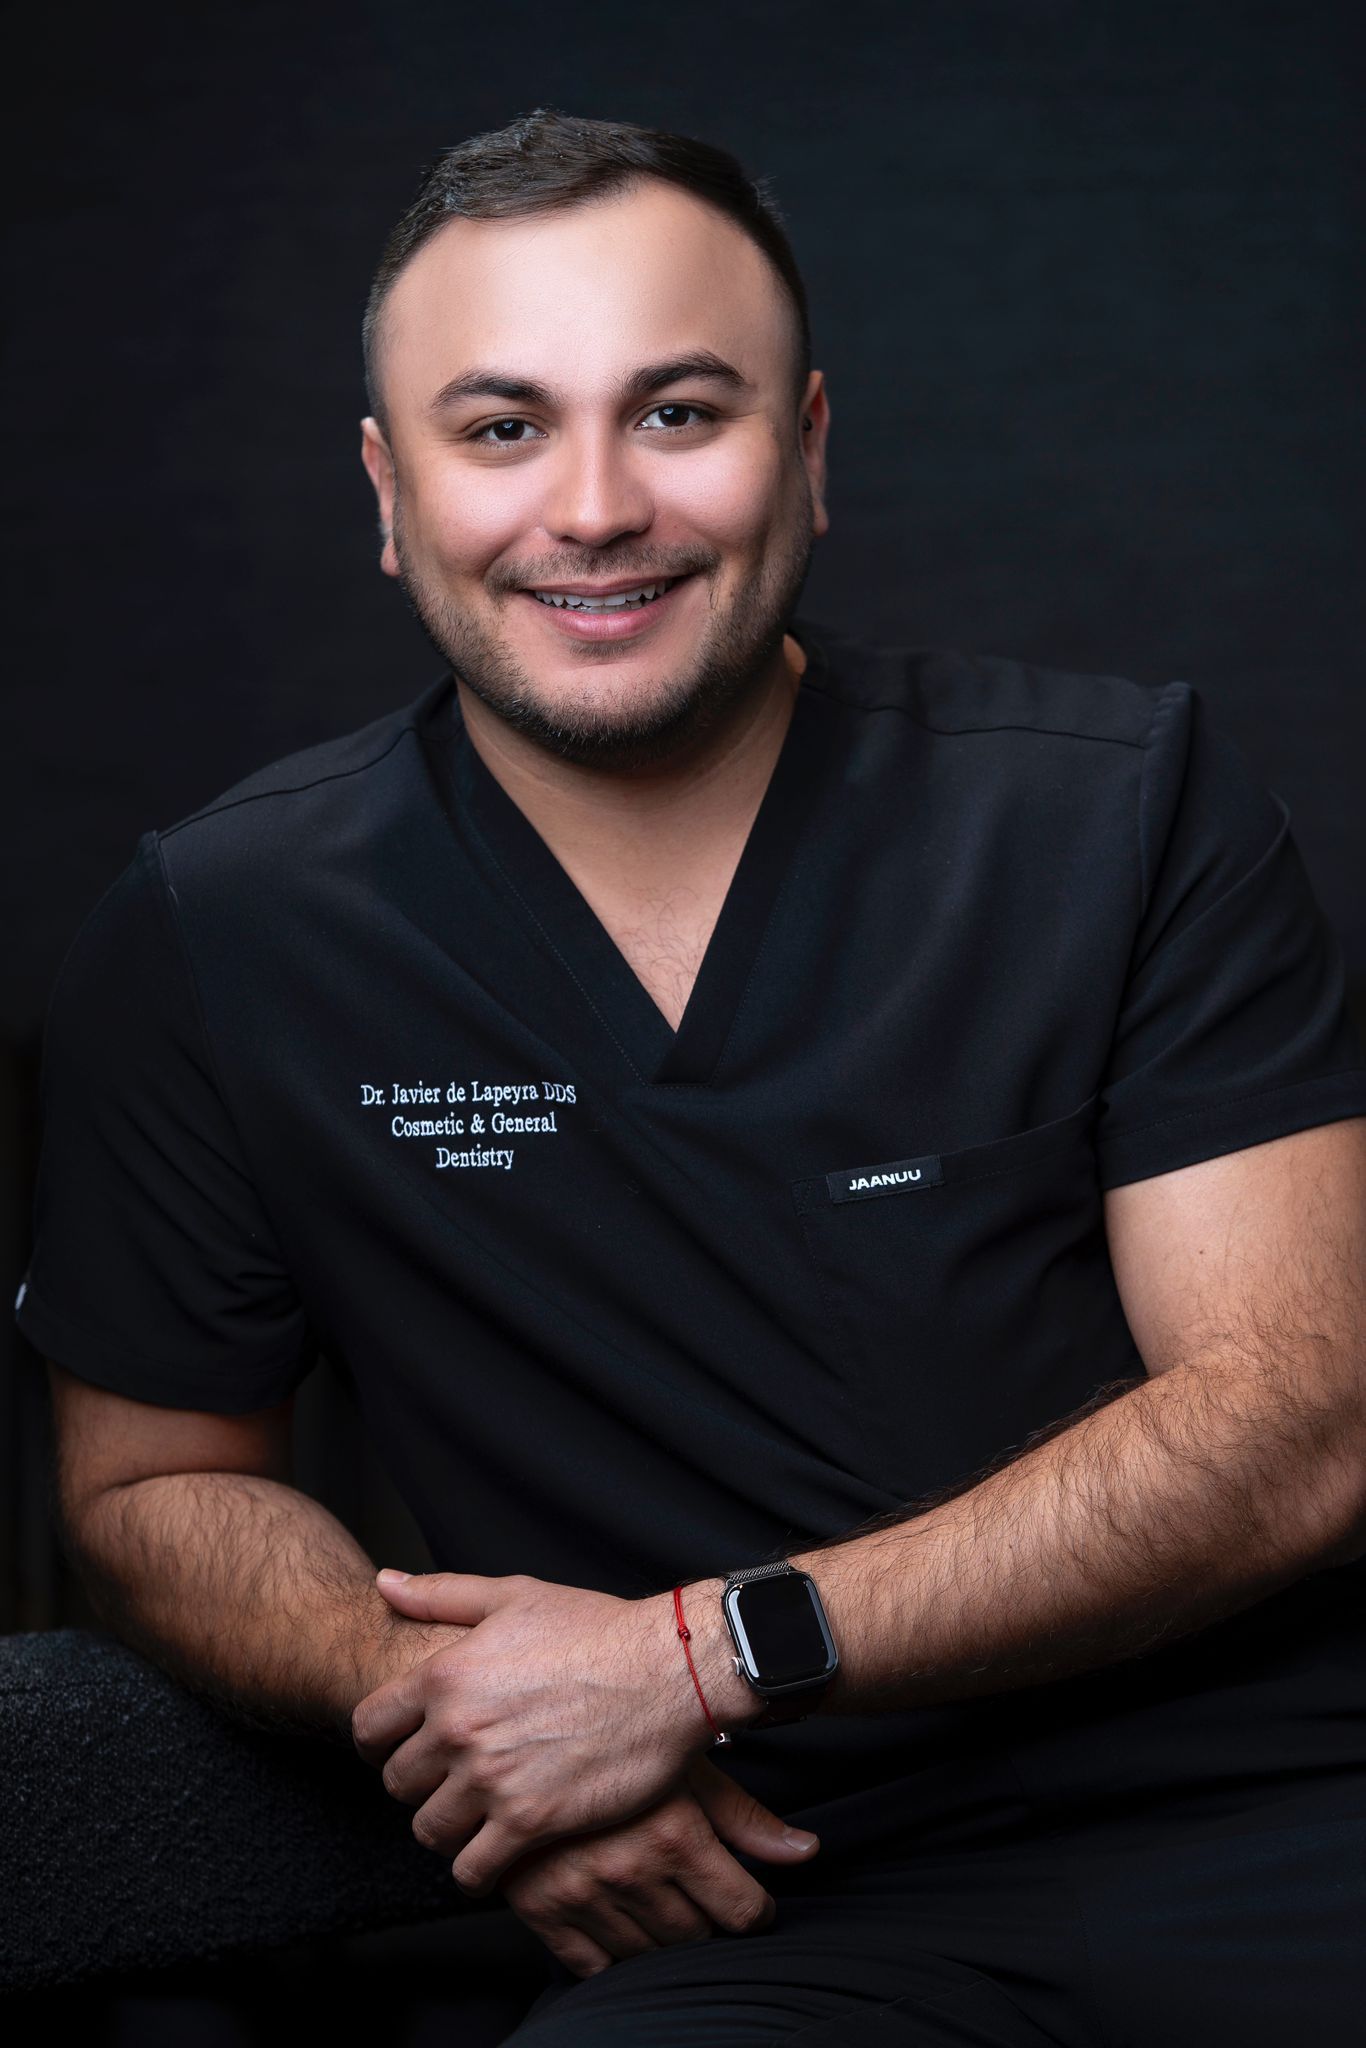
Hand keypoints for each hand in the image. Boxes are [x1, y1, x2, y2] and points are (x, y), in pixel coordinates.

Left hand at [352, 1569, 747, 1892]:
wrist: (668, 1671)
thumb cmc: (597, 1630)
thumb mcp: (515, 1597)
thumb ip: (441, 1595)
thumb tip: (384, 1582)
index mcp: (446, 1674)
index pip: (369, 1727)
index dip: (379, 1742)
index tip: (402, 1748)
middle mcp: (459, 1729)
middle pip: (397, 1783)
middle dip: (418, 1784)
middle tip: (449, 1781)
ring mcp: (493, 1780)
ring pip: (428, 1830)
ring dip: (446, 1828)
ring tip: (472, 1817)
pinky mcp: (530, 1822)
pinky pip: (472, 1870)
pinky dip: (477, 1870)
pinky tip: (496, 1854)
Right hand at [498, 1754, 819, 1978]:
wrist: (519, 1728)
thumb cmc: (615, 1738)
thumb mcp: (687, 1767)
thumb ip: (745, 1818)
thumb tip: (807, 1853)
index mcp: (675, 1834)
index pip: (742, 1911)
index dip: (755, 1909)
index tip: (749, 1901)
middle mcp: (631, 1870)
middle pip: (698, 1937)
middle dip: (708, 1921)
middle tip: (699, 1893)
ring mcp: (582, 1894)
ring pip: (649, 1956)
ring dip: (661, 1938)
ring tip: (658, 1898)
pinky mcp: (540, 1909)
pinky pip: (591, 1965)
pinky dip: (610, 1953)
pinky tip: (617, 1918)